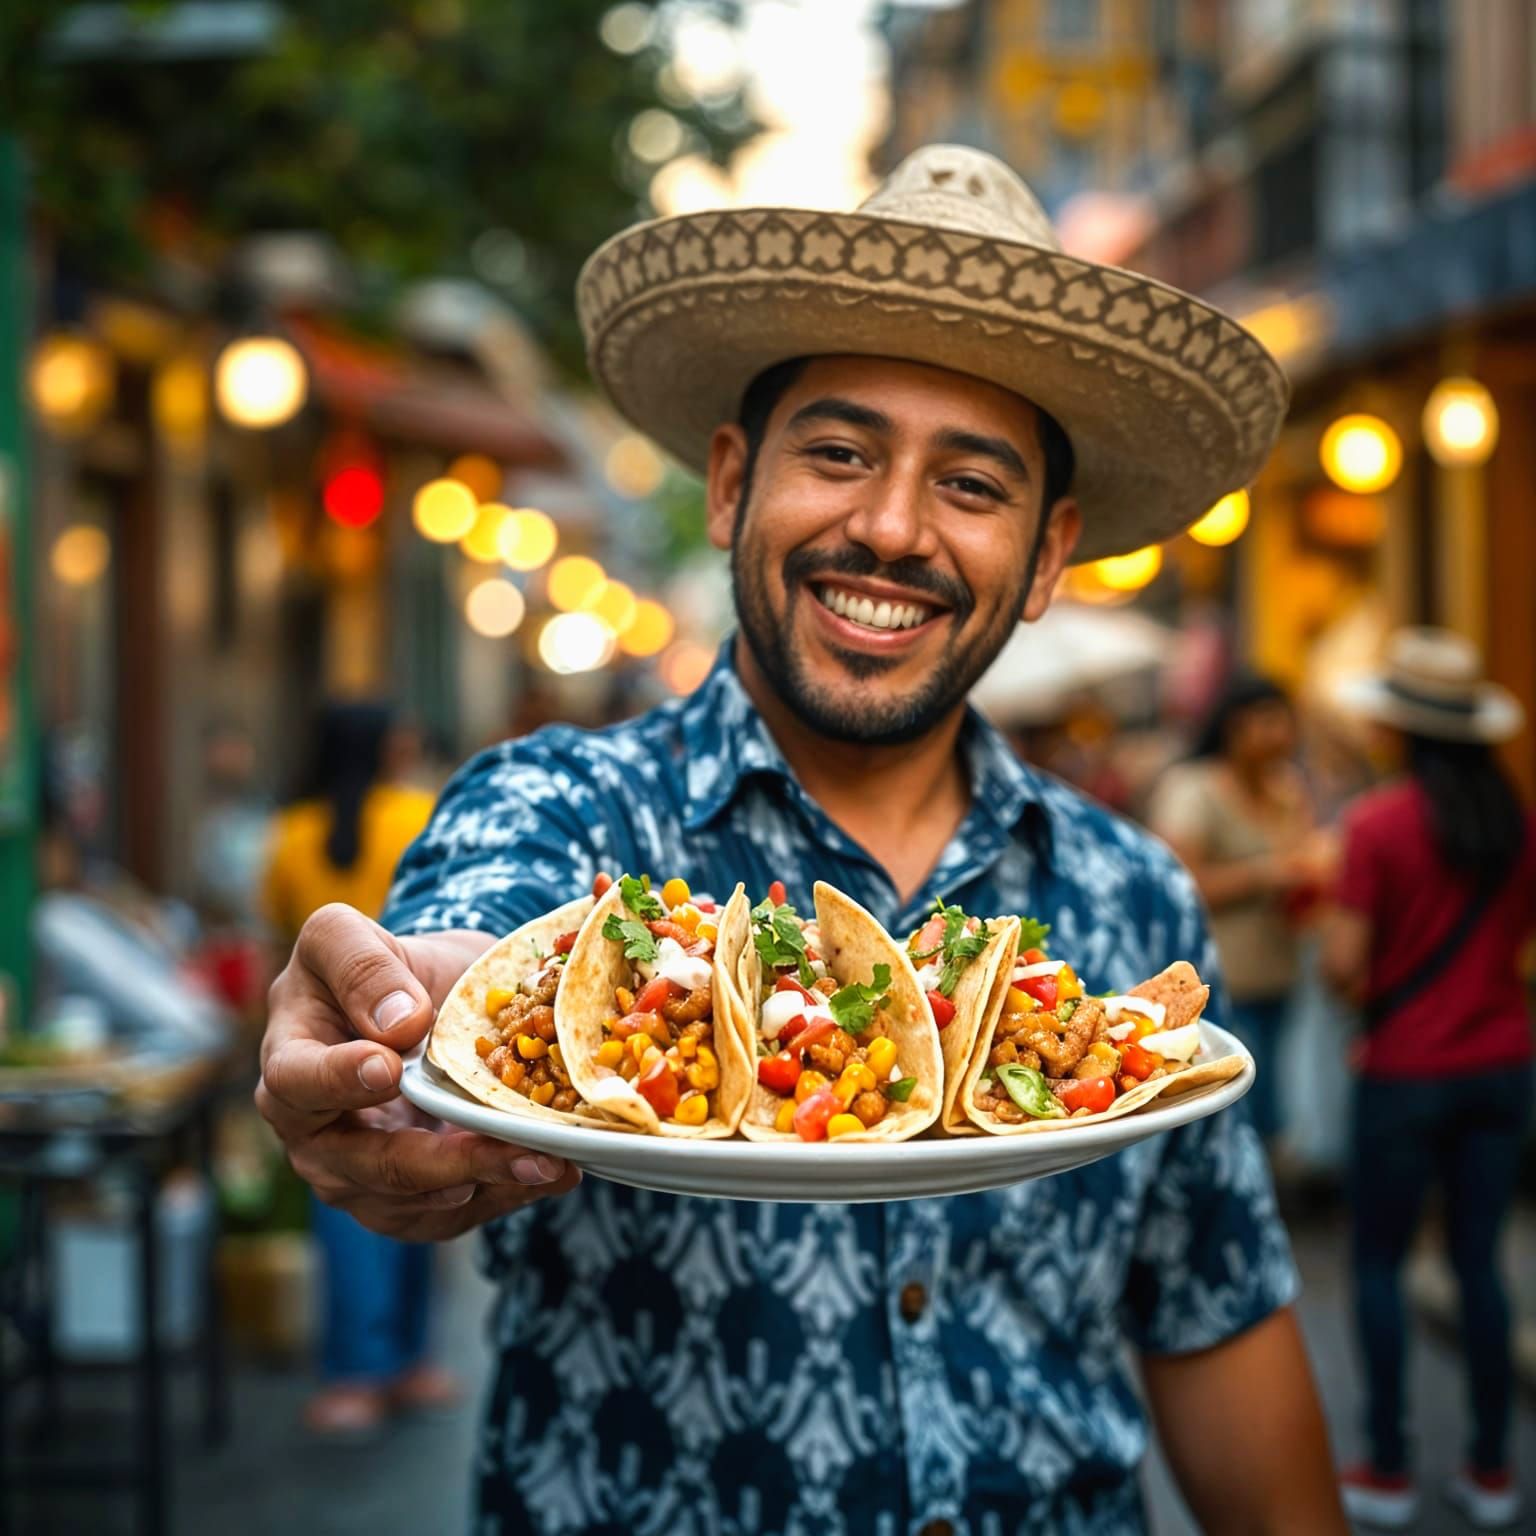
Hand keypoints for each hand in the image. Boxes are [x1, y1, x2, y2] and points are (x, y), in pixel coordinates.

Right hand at [256, 903, 579, 1239]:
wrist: (420, 999)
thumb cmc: (377, 967)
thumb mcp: (350, 936)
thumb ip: (362, 965)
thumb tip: (398, 1023)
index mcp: (291, 1060)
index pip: (299, 1082)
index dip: (340, 1079)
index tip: (390, 1066)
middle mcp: (312, 1132)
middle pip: (363, 1164)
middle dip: (440, 1160)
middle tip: (505, 1146)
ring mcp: (355, 1174)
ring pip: (409, 1204)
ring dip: (483, 1186)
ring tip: (547, 1164)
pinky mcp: (402, 1201)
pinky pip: (445, 1217)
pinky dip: (501, 1198)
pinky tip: (551, 1173)